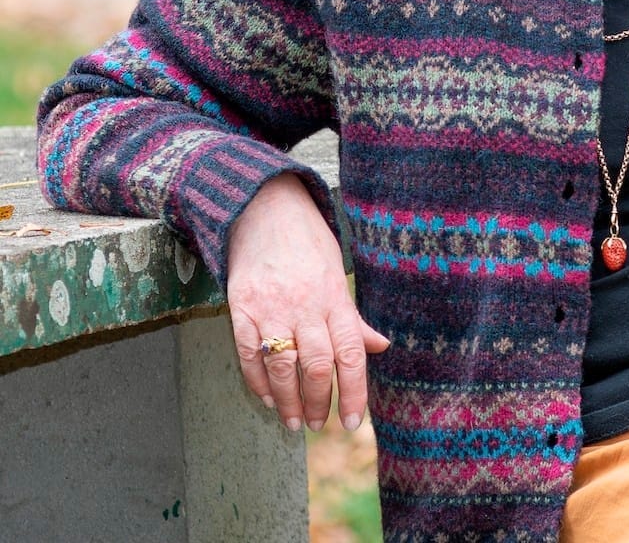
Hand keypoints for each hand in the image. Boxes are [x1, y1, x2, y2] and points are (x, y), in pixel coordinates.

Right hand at [227, 173, 389, 432]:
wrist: (265, 211)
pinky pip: (249, 354)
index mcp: (334, 298)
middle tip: (321, 425)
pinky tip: (268, 399)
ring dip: (290, 401)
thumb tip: (380, 347)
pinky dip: (258, 382)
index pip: (350, 353)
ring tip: (296, 422)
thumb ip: (353, 317)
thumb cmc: (307, 244)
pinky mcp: (241, 309)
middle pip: (317, 365)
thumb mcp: (337, 274)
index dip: (353, 391)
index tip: (352, 422)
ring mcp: (271, 309)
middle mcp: (305, 306)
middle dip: (321, 401)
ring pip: (282, 366)